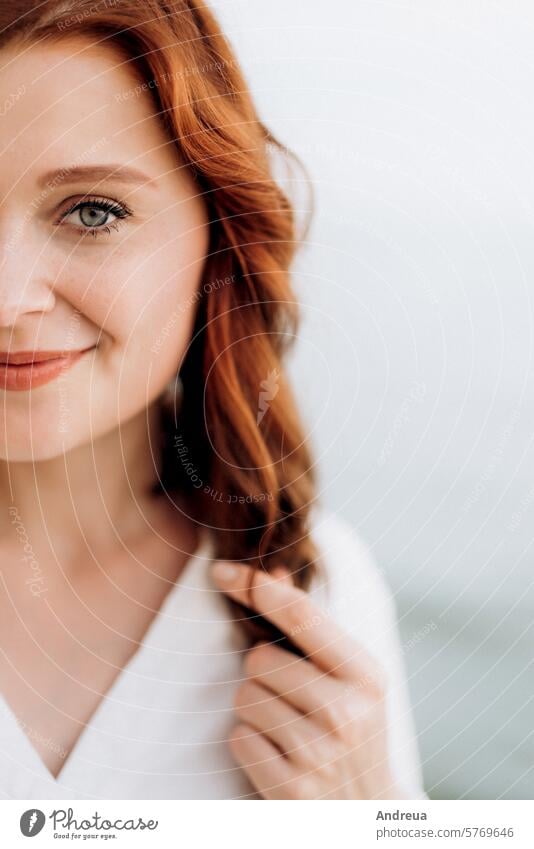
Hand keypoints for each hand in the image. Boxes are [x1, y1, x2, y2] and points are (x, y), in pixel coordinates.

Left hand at [211, 560, 408, 799]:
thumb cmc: (352, 731)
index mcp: (366, 674)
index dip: (257, 588)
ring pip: (244, 696)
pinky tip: (280, 757)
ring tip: (288, 728)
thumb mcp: (350, 678)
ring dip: (255, 710)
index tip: (222, 571)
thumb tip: (270, 573)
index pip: (302, 615)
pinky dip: (250, 744)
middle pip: (260, 658)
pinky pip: (239, 738)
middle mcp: (347, 711)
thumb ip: (311, 626)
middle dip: (264, 673)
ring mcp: (319, 753)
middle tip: (293, 698)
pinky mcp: (290, 789)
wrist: (366, 814)